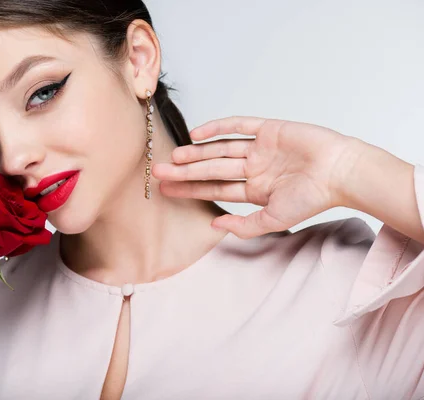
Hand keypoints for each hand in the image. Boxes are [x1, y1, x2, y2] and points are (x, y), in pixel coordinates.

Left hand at [153, 116, 359, 238]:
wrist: (340, 172)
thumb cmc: (313, 198)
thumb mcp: (274, 220)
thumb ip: (244, 226)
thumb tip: (213, 226)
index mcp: (254, 189)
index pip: (214, 188)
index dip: (189, 188)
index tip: (166, 189)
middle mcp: (252, 168)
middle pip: (211, 168)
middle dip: (184, 171)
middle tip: (157, 172)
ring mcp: (259, 148)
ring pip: (219, 149)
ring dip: (196, 152)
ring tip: (173, 157)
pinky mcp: (268, 129)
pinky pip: (238, 126)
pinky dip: (218, 128)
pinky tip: (197, 133)